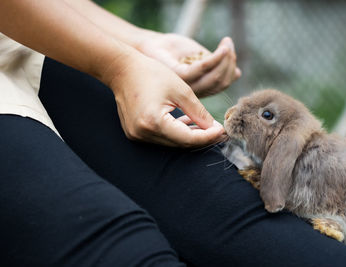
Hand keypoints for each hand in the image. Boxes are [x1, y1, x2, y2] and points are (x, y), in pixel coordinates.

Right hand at [103, 49, 224, 146]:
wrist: (122, 69)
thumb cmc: (151, 74)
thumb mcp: (181, 90)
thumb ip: (198, 112)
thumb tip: (213, 128)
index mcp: (154, 122)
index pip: (187, 139)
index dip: (208, 137)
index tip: (223, 131)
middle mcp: (143, 133)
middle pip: (180, 143)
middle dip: (201, 137)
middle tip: (218, 130)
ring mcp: (137, 135)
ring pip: (172, 142)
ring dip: (190, 135)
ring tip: (206, 126)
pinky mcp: (135, 133)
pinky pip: (161, 137)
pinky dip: (176, 132)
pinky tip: (187, 122)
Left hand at [137, 33, 240, 97]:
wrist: (148, 45)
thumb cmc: (171, 51)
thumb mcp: (198, 60)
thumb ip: (215, 67)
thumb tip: (238, 74)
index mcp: (196, 89)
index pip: (221, 85)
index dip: (231, 72)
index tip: (234, 56)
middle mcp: (191, 91)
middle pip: (220, 83)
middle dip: (229, 64)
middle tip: (230, 47)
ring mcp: (184, 85)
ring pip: (215, 78)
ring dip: (225, 60)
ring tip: (227, 44)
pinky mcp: (178, 76)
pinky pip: (203, 69)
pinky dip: (216, 58)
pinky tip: (222, 48)